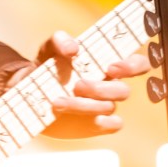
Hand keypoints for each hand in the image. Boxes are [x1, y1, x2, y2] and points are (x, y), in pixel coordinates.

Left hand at [32, 30, 148, 138]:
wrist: (29, 88)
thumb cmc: (48, 64)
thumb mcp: (50, 46)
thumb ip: (61, 40)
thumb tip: (73, 48)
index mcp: (107, 63)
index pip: (137, 63)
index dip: (133, 66)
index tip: (111, 67)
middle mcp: (110, 85)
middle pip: (123, 91)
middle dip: (101, 89)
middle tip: (78, 85)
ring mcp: (104, 106)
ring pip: (110, 108)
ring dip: (85, 105)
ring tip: (58, 101)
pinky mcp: (95, 123)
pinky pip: (113, 126)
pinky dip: (104, 123)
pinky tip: (91, 120)